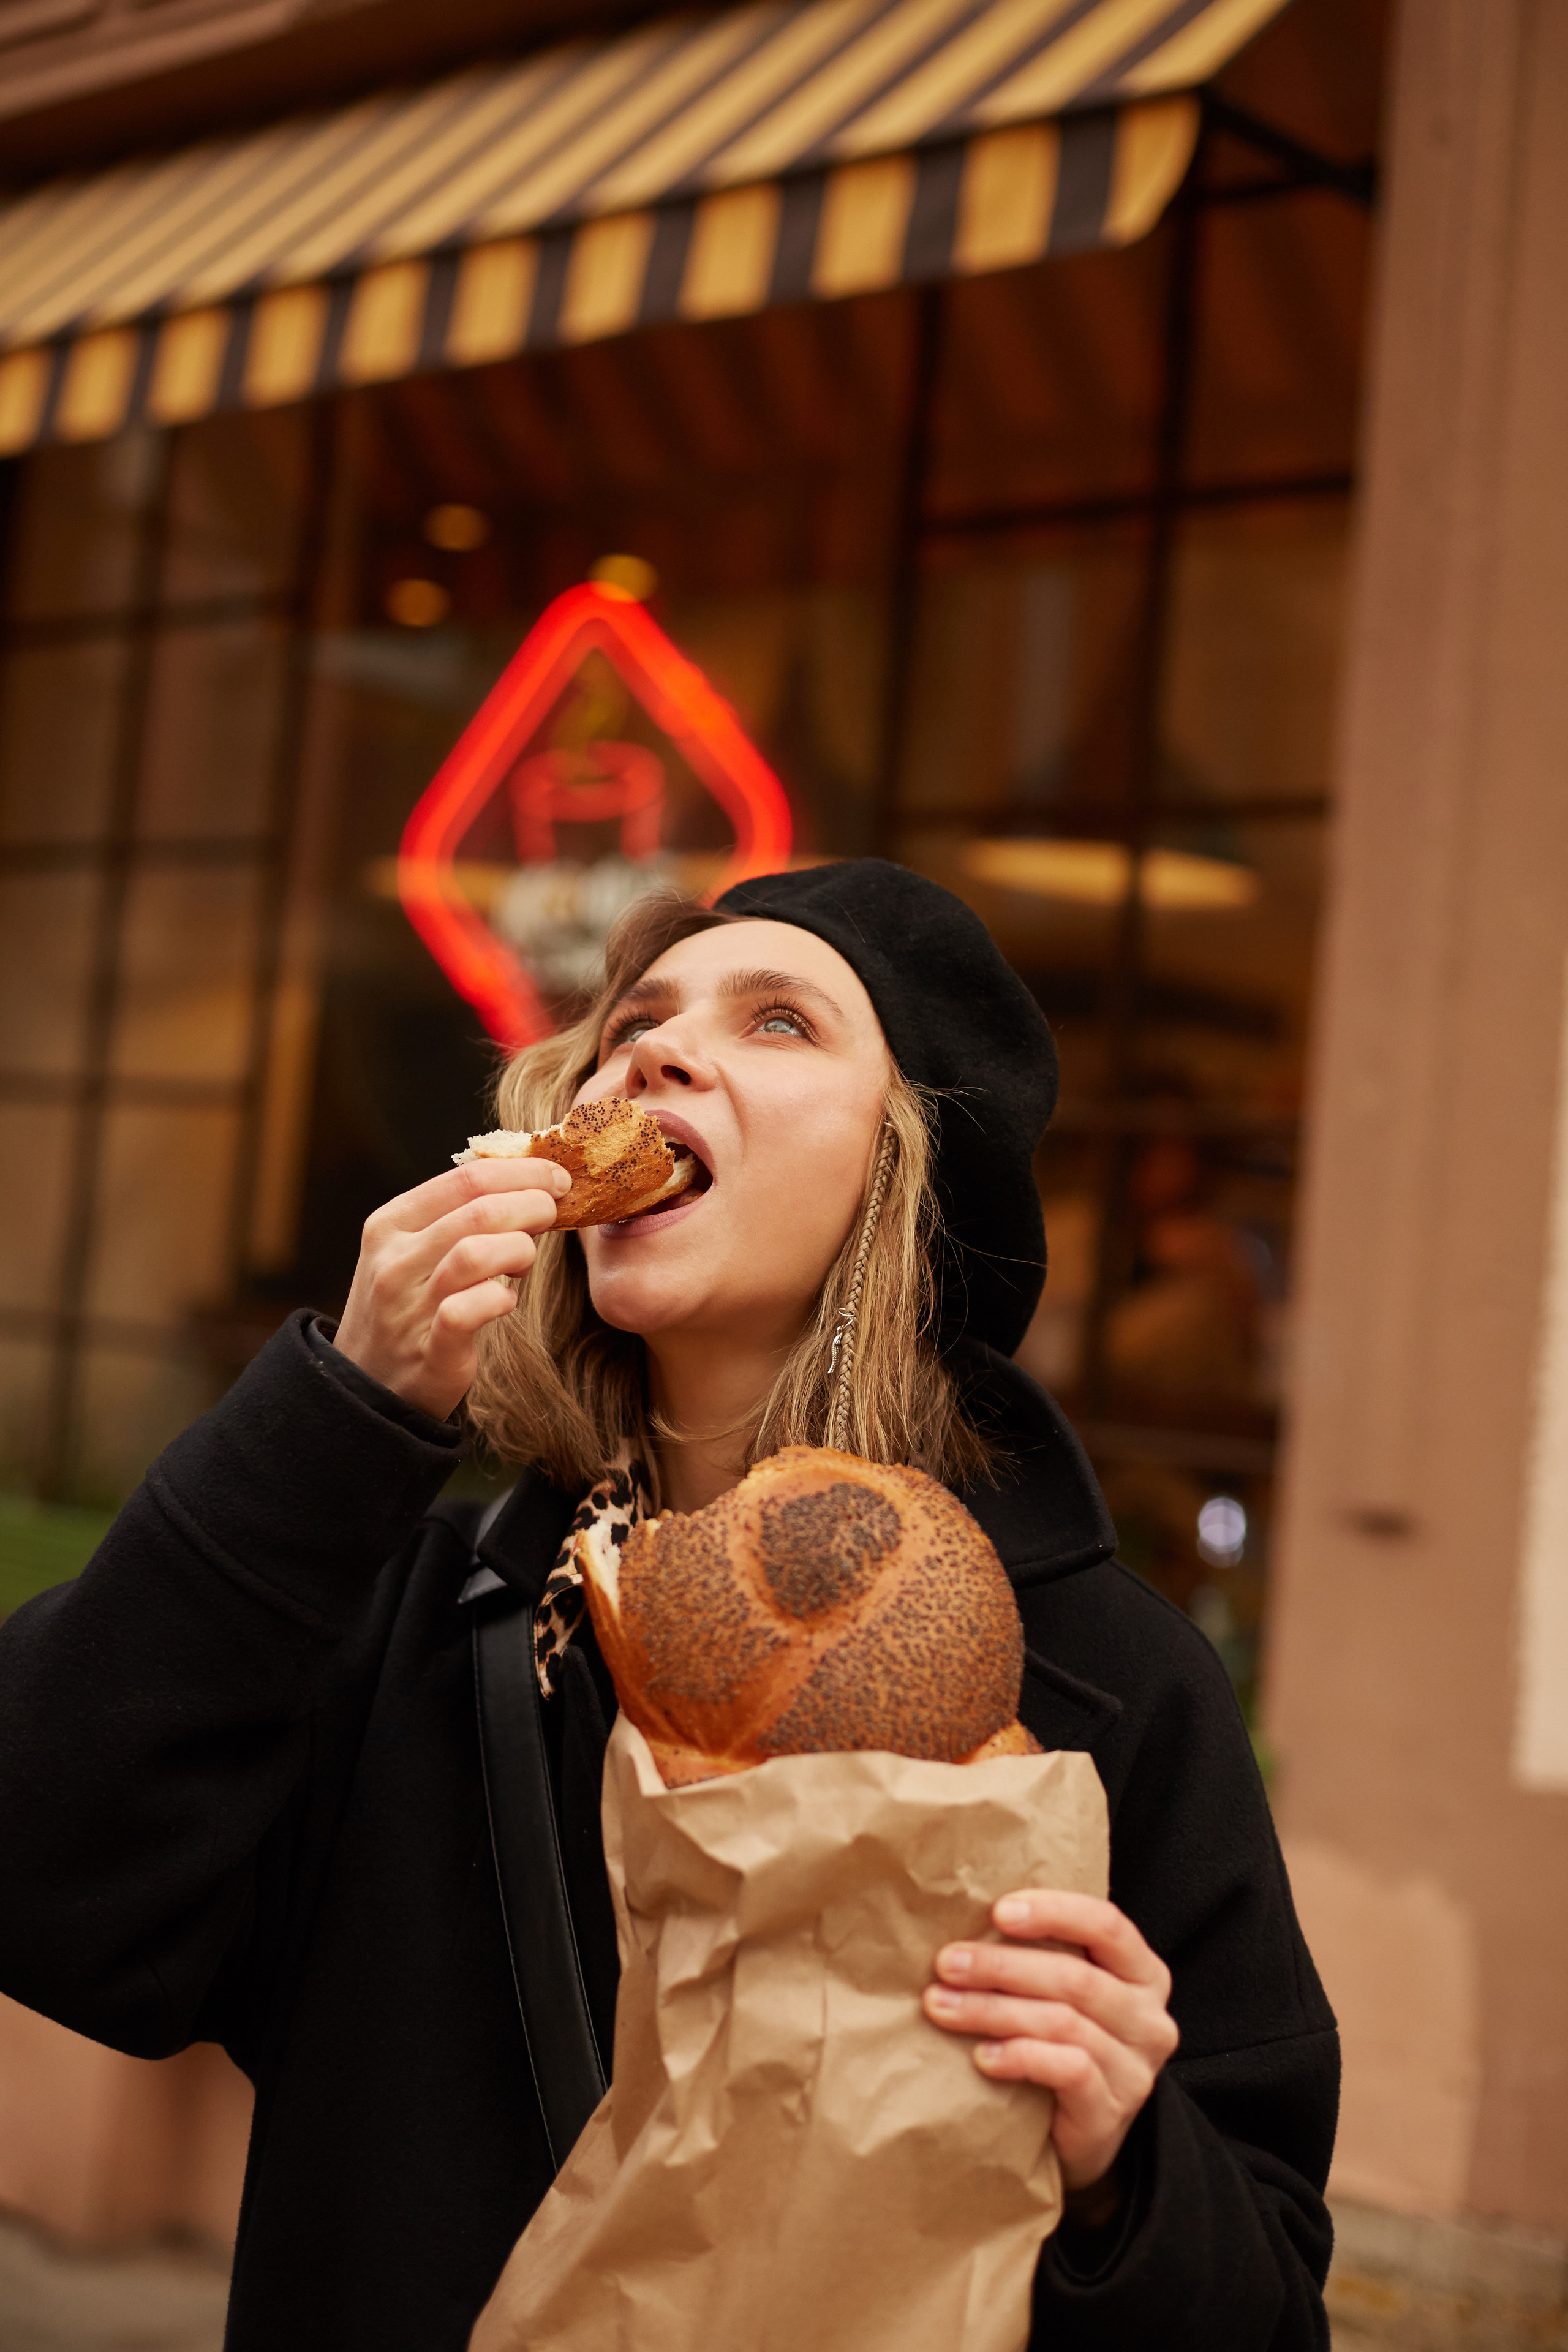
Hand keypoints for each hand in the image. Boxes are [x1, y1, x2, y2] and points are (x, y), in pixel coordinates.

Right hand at [333, 1159, 571, 1418]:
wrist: (367, 1385)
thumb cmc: (407, 1306)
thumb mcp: (414, 1250)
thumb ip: (458, 1215)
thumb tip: (527, 1182)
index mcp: (392, 1222)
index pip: (466, 1177)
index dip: (522, 1172)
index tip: (556, 1178)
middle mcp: (394, 1259)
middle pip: (479, 1209)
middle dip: (532, 1204)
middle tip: (552, 1214)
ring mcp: (407, 1305)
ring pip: (476, 1253)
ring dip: (519, 1249)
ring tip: (523, 1261)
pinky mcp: (430, 1349)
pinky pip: (470, 1309)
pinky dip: (502, 1299)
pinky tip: (507, 1302)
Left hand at [923, 1890, 1177, 2195]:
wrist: (1075, 2139)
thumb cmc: (1060, 2047)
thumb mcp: (1063, 1994)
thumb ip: (1040, 1956)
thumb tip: (968, 1919)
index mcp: (1142, 1974)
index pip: (1106, 1925)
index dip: (1053, 1912)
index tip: (998, 1912)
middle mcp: (1148, 2019)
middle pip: (1075, 1978)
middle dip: (1002, 1966)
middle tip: (947, 1963)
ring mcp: (1134, 2070)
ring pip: (1063, 2022)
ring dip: (994, 2009)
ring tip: (942, 2005)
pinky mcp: (1110, 2113)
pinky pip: (1068, 2071)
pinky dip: (1019, 2056)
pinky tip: (982, 2056)